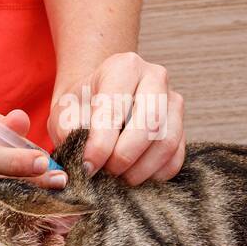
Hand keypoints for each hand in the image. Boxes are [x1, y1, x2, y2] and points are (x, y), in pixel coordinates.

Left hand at [49, 52, 184, 184]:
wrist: (97, 100)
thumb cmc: (81, 105)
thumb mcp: (64, 111)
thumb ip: (69, 131)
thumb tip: (85, 161)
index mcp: (123, 67)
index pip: (117, 107)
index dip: (101, 143)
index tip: (87, 167)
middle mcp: (155, 78)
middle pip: (151, 122)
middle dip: (125, 156)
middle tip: (105, 174)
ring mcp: (173, 103)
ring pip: (167, 142)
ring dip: (140, 170)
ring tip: (117, 179)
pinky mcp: (182, 127)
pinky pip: (175, 158)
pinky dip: (155, 175)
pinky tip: (133, 177)